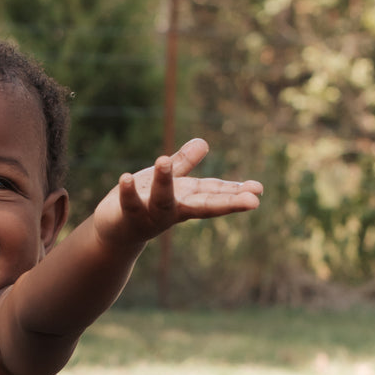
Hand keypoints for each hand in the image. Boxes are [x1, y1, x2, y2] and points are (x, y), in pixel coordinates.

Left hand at [95, 138, 261, 244]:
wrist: (115, 231)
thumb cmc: (145, 203)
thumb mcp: (168, 182)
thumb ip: (183, 164)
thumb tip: (203, 143)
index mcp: (186, 199)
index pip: (215, 194)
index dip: (237, 193)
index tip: (259, 191)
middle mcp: (173, 210)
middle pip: (202, 205)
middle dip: (227, 202)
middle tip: (252, 200)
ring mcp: (151, 216)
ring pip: (161, 201)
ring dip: (163, 183)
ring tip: (163, 160)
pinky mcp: (128, 217)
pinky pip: (129, 204)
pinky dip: (128, 192)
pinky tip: (125, 177)